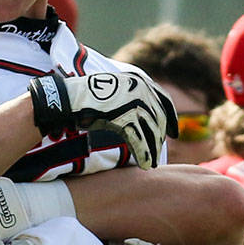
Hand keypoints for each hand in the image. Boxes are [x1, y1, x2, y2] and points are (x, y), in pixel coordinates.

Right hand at [28, 70, 176, 168]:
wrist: (68, 99)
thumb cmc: (86, 97)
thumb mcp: (113, 91)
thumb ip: (130, 98)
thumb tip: (143, 114)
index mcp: (139, 80)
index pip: (164, 100)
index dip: (171, 118)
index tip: (175, 132)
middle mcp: (140, 89)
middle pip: (158, 118)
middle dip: (160, 138)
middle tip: (158, 153)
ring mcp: (133, 103)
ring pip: (151, 131)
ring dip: (152, 149)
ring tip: (151, 163)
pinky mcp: (125, 118)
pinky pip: (139, 139)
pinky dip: (143, 153)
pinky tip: (145, 164)